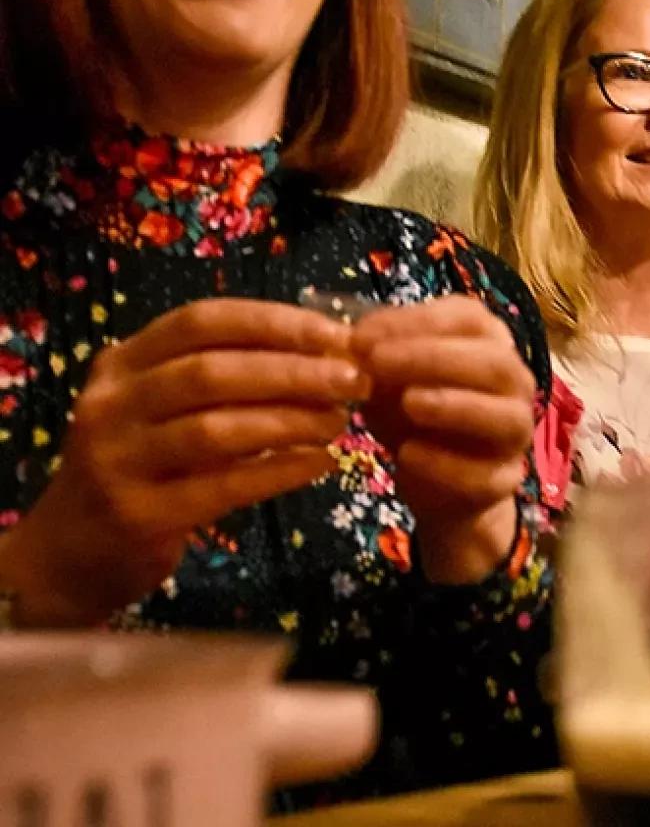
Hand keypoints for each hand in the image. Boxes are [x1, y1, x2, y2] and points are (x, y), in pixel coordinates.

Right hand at [0, 300, 361, 625]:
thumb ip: (228, 375)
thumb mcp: (167, 407)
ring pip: (215, 428)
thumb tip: (327, 350)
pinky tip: (321, 462)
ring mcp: (117, 459)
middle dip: (293, 371)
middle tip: (353, 380)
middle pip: (211, 371)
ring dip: (290, 420)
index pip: (204, 321)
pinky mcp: (137, 514)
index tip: (337, 335)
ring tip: (340, 420)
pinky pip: (221, 487)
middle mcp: (111, 402)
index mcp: (124, 361)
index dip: (275, 323)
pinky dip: (278, 471)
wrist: (74, 551)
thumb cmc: (144, 464)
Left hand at [350, 296, 536, 582]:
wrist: (435, 479)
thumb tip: (357, 341)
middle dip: (434, 357)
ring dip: (455, 405)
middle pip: (494, 362)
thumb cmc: (414, 413)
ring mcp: (517, 433)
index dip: (418, 321)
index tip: (364, 334)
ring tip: (408, 403)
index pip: (470, 318)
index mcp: (490, 343)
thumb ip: (380, 358)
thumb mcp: (390, 380)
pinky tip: (406, 455)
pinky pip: (485, 474)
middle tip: (378, 362)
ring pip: (505, 416)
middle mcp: (515, 383)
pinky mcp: (506, 479)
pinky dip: (445, 463)